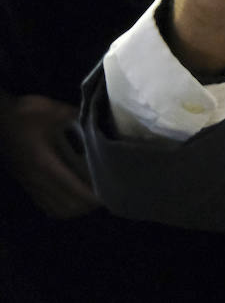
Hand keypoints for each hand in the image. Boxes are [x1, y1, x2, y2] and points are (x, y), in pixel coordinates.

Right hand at [0, 93, 99, 218]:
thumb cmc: (22, 113)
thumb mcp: (52, 109)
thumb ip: (76, 117)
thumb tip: (97, 120)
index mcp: (44, 162)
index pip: (72, 188)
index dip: (91, 195)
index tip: (109, 194)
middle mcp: (36, 178)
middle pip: (66, 205)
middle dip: (88, 205)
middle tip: (107, 195)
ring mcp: (29, 183)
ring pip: (55, 208)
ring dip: (76, 208)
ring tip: (93, 198)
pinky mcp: (25, 183)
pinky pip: (45, 204)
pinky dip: (62, 207)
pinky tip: (73, 197)